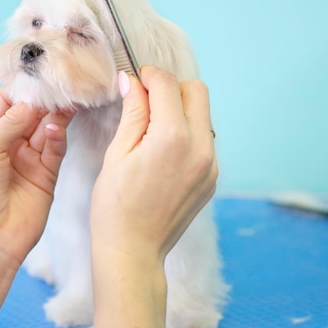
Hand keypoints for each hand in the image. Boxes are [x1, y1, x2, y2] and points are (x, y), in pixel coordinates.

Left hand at [0, 88, 74, 266]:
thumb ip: (10, 123)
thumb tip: (32, 102)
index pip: (5, 103)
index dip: (20, 88)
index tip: (37, 72)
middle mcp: (9, 144)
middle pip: (30, 113)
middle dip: (43, 99)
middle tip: (60, 83)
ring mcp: (29, 159)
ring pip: (46, 129)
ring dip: (56, 115)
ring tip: (67, 100)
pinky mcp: (47, 175)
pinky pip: (55, 150)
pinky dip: (58, 137)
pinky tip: (57, 128)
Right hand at [90, 66, 216, 327]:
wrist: (134, 251)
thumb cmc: (115, 206)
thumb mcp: (117, 153)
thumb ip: (133, 112)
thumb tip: (132, 80)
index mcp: (172, 137)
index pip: (167, 84)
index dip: (148, 76)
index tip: (134, 82)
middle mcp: (201, 147)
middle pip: (197, 91)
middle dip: (171, 88)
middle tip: (146, 101)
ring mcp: (211, 165)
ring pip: (203, 116)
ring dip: (181, 110)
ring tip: (152, 128)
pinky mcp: (212, 178)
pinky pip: (205, 141)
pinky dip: (187, 134)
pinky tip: (164, 151)